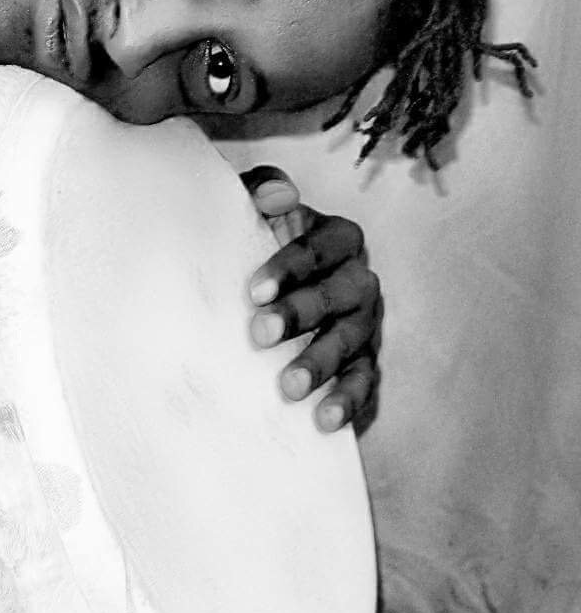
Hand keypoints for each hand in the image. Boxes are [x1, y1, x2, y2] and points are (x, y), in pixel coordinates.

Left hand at [240, 167, 382, 432]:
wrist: (253, 296)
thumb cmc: (251, 246)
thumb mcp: (247, 212)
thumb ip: (258, 191)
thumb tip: (277, 196)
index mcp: (335, 238)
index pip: (320, 247)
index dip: (289, 266)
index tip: (252, 291)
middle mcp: (358, 279)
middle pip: (340, 295)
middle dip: (301, 315)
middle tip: (259, 336)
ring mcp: (365, 323)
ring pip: (352, 342)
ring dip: (322, 364)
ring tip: (288, 387)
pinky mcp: (364, 362)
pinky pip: (365, 382)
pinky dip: (348, 400)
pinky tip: (325, 421)